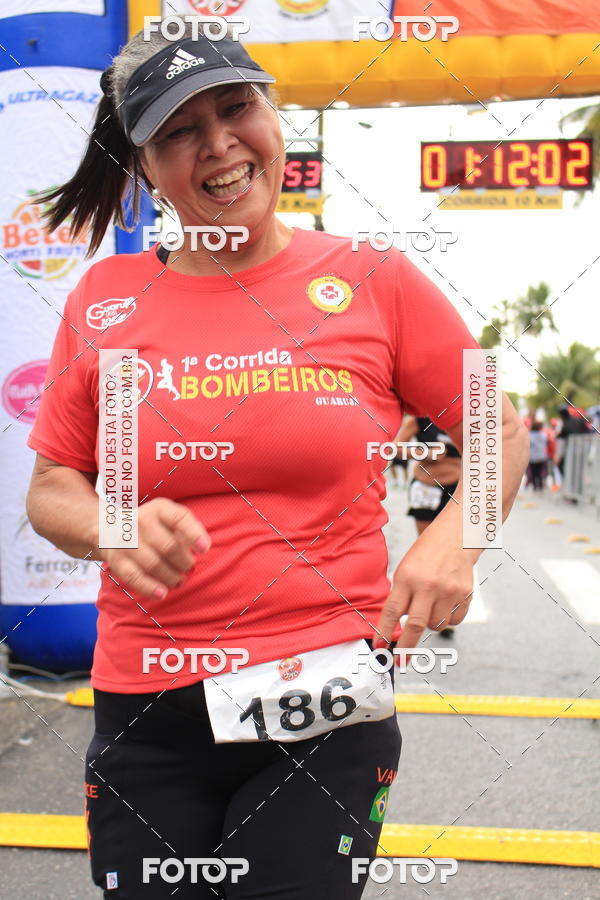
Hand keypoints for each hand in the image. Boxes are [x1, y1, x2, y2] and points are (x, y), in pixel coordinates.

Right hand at [99, 498, 210, 598]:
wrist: (111, 526)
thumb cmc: (152, 525)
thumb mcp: (168, 517)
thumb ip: (185, 529)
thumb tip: (200, 549)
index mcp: (159, 508)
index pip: (179, 518)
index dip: (194, 534)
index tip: (204, 550)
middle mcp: (141, 521)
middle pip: (169, 546)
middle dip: (184, 562)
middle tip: (189, 568)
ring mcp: (127, 540)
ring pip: (154, 564)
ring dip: (171, 577)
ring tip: (179, 581)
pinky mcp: (116, 559)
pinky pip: (135, 577)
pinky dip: (149, 588)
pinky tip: (162, 593)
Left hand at [375, 524, 475, 651]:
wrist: (457, 536)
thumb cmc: (427, 553)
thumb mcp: (406, 568)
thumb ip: (402, 595)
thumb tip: (397, 626)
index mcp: (408, 577)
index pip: (392, 610)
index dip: (384, 632)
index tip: (379, 647)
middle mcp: (428, 585)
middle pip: (415, 625)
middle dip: (406, 647)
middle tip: (401, 661)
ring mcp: (448, 591)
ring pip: (436, 625)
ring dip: (430, 624)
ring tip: (430, 605)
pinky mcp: (465, 595)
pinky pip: (455, 621)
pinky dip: (448, 619)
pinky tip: (445, 602)